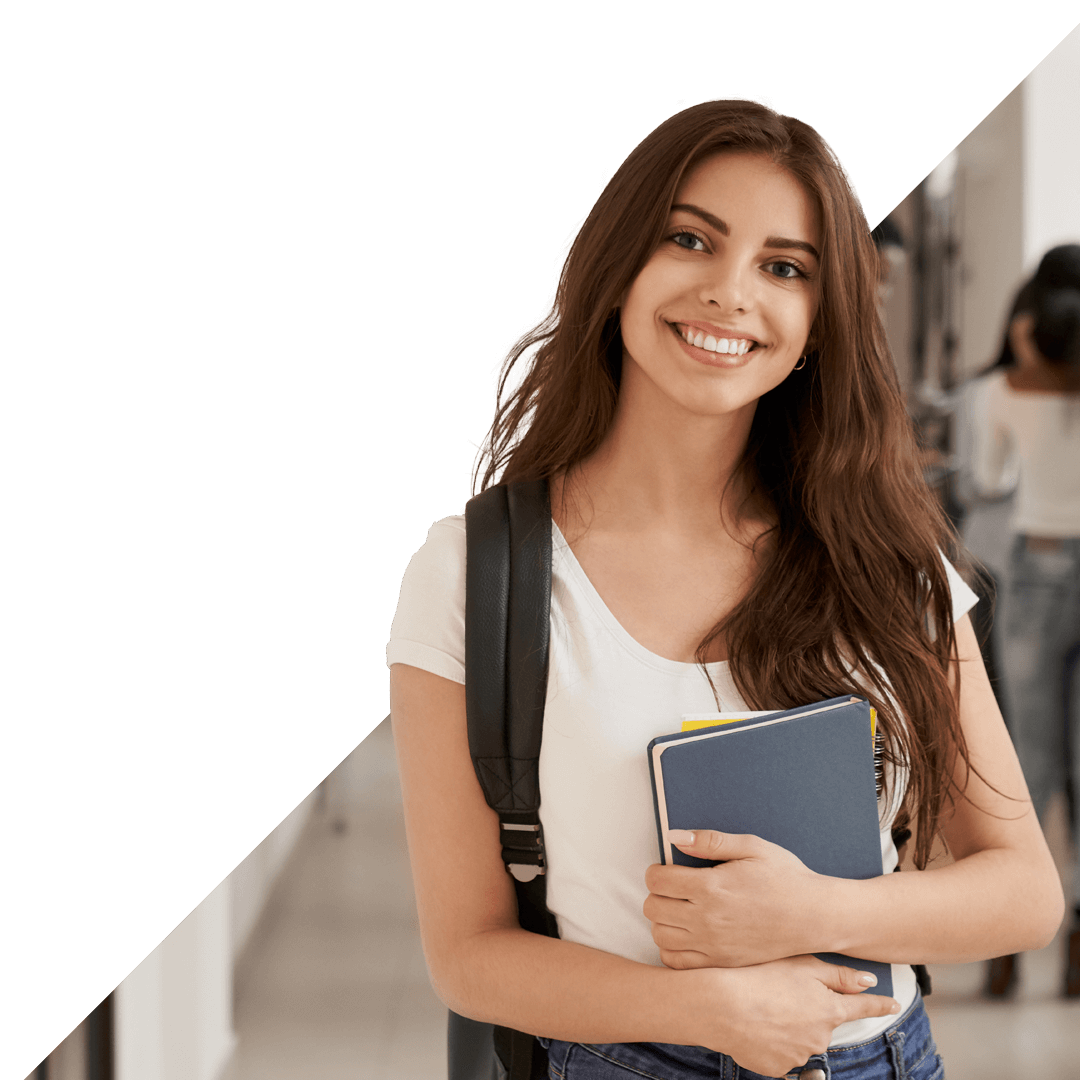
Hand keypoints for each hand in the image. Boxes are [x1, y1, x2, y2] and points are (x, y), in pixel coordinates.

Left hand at [644, 829, 832, 967]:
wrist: (814, 916)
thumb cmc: (785, 877)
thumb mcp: (752, 847)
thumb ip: (709, 841)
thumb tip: (674, 836)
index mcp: (711, 886)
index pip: (656, 880)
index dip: (657, 871)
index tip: (669, 870)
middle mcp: (708, 919)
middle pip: (652, 907)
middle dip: (658, 894)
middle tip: (674, 889)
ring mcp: (713, 945)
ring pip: (660, 936)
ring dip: (662, 921)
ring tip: (679, 910)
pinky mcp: (721, 964)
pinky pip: (676, 962)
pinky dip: (672, 948)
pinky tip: (685, 934)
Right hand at [693, 956, 900, 1077]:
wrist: (720, 1006)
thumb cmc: (758, 977)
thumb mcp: (801, 965)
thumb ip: (838, 975)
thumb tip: (869, 983)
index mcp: (829, 1010)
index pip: (863, 1007)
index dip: (878, 1004)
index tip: (891, 1003)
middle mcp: (820, 1037)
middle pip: (824, 1021)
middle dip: (811, 1009)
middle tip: (782, 990)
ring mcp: (799, 1055)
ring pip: (802, 1037)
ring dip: (790, 1024)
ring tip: (762, 1005)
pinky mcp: (777, 1068)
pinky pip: (781, 1052)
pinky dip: (773, 1040)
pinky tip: (755, 1024)